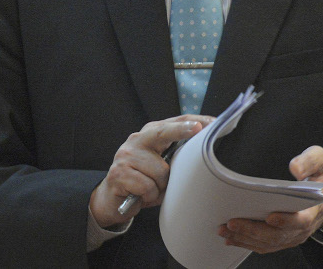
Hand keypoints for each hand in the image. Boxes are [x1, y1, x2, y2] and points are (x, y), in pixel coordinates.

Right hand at [89, 114, 212, 227]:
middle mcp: (136, 140)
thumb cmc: (142, 182)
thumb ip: (173, 157)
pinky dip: (149, 196)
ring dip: (161, 187)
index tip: (210, 122)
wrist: (112, 200)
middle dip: (182, 130)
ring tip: (151, 190)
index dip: (192, 122)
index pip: (173, 123)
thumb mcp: (159, 166)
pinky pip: (148, 187)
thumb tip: (200, 157)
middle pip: (163, 132)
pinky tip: (141, 196)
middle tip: (198, 129)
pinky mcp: (119, 173)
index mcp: (149, 135)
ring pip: (161, 172)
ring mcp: (126, 155)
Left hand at [218, 145, 322, 253]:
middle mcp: (304, 227)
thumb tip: (295, 169)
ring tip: (224, 231)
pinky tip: (232, 239)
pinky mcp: (285, 238)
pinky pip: (266, 245)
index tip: (270, 217)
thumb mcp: (321, 160)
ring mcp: (294, 235)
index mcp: (314, 208)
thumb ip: (309, 161)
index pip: (302, 220)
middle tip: (231, 223)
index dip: (286, 221)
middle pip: (278, 236)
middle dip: (253, 231)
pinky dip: (248, 243)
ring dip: (246, 239)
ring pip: (269, 243)